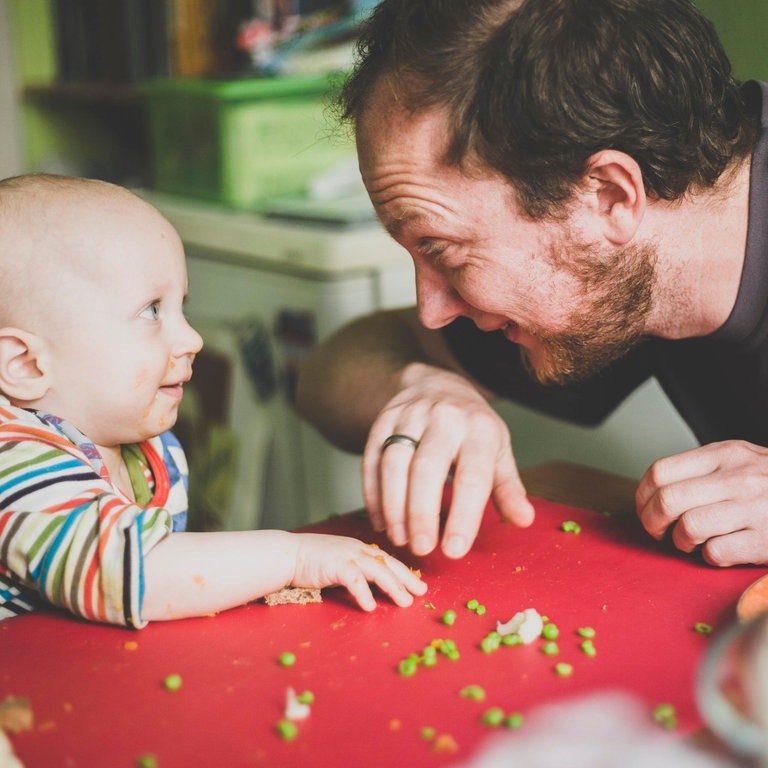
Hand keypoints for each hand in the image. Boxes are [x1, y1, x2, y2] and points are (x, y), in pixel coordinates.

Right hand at [291, 533, 426, 610]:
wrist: (286, 554)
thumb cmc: (310, 561)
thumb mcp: (338, 562)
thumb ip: (355, 570)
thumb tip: (373, 585)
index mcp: (358, 547)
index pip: (387, 559)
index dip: (403, 571)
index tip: (418, 583)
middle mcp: (356, 548)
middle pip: (388, 563)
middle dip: (406, 578)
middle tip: (421, 593)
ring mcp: (346, 555)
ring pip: (377, 570)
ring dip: (393, 587)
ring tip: (404, 602)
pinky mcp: (334, 564)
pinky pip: (354, 580)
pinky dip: (364, 593)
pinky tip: (370, 606)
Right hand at [361, 363, 534, 558]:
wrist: (435, 383)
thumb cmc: (471, 427)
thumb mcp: (497, 450)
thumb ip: (507, 487)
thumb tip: (524, 520)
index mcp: (479, 428)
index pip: (472, 475)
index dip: (463, 515)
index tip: (454, 550)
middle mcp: (443, 417)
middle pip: (427, 467)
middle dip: (422, 512)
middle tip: (422, 549)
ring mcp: (408, 416)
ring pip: (394, 462)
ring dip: (394, 506)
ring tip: (400, 539)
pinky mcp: (382, 422)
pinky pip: (371, 458)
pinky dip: (373, 494)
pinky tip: (380, 522)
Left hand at [636, 440, 767, 565]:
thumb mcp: (741, 460)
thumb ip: (703, 469)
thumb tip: (655, 489)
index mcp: (724, 454)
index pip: (661, 472)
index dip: (642, 495)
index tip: (644, 508)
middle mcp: (737, 478)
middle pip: (668, 500)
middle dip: (652, 521)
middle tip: (658, 531)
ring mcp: (753, 508)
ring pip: (688, 527)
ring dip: (681, 541)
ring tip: (690, 542)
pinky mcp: (765, 540)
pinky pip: (715, 552)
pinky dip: (709, 556)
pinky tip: (719, 551)